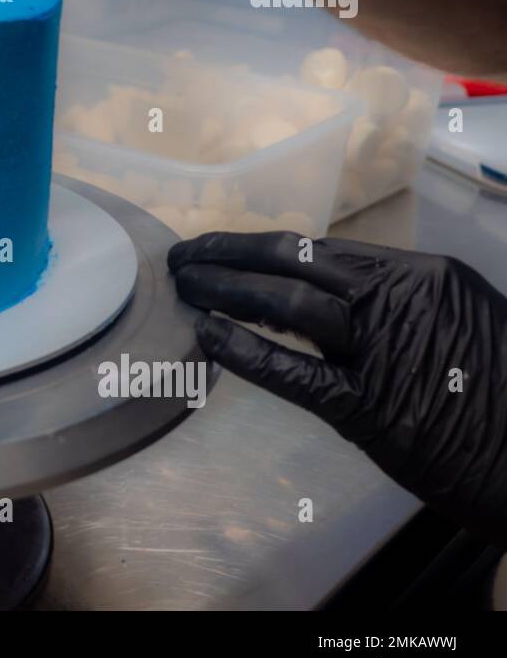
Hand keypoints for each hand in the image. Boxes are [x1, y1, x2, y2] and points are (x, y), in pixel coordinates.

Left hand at [169, 232, 506, 542]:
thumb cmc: (503, 392)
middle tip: (182, 258)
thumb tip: (328, 302)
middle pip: (294, 262)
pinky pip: (292, 372)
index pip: (320, 251)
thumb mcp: (460, 324)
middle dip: (228, 256)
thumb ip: (396, 308)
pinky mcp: (372, 410)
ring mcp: (386, 351)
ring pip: (288, 304)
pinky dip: (243, 351)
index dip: (259, 247)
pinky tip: (206, 336)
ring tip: (184, 287)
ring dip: (225, 291)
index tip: (220, 248)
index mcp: (423, 275)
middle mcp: (403, 298)